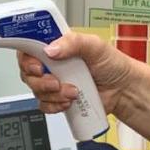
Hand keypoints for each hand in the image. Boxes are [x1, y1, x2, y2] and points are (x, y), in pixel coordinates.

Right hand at [17, 31, 136, 115]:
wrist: (122, 89)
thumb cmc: (112, 64)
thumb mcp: (95, 45)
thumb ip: (73, 43)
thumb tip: (51, 49)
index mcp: (57, 45)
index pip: (29, 47)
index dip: (27, 58)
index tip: (37, 66)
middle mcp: (52, 63)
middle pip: (28, 73)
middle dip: (41, 81)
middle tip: (57, 82)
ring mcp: (54, 82)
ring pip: (36, 91)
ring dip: (53, 95)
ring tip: (72, 92)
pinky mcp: (58, 99)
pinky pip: (44, 105)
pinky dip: (54, 106)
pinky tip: (68, 102)